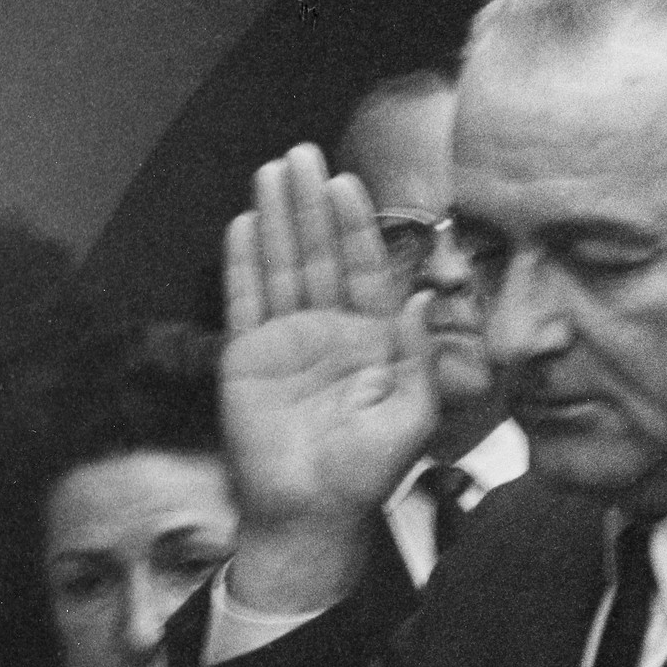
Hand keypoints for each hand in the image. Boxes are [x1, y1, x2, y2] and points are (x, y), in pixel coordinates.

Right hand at [220, 145, 437, 614]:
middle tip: (302, 152)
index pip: (364, 269)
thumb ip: (418, 356)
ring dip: (276, 218)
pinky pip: (245, 301)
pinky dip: (243, 263)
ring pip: (281, 266)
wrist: (312, 514)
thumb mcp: (411, 416)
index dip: (355, 226)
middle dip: (310, 204)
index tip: (347, 182)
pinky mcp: (246, 357)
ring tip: (271, 171)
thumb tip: (423, 298)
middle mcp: (328, 329)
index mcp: (372, 338)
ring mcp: (285, 340)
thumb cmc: (367, 473)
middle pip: (318, 254)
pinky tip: (244, 223)